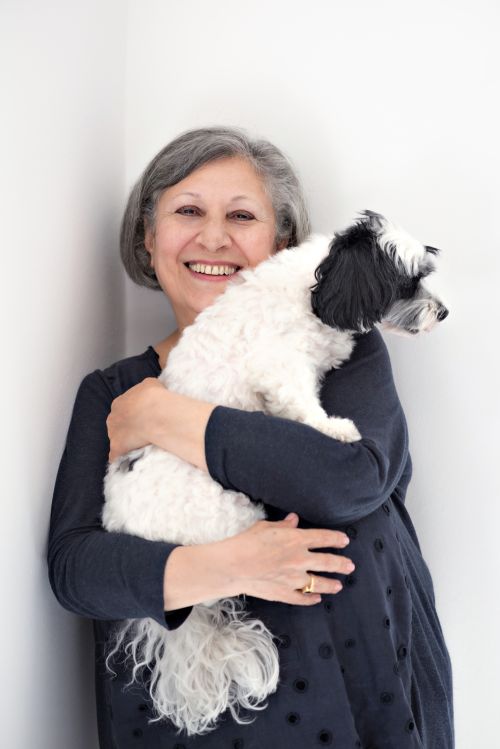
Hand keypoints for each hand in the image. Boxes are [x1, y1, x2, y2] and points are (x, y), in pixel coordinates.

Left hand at [106, 377, 166, 461]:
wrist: (154, 412)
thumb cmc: (153, 396)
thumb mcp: (151, 384)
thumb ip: (147, 389)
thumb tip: (150, 390)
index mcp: (119, 403)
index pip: (123, 410)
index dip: (133, 415)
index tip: (143, 418)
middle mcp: (113, 418)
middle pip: (118, 426)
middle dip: (128, 429)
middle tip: (142, 433)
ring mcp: (113, 434)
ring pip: (117, 441)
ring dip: (126, 444)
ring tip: (140, 447)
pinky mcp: (117, 448)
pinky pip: (116, 456)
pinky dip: (121, 459)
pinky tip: (128, 464)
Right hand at [225, 512, 353, 604]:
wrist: (234, 565)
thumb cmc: (247, 542)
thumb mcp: (266, 526)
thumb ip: (283, 525)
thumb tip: (294, 520)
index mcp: (296, 539)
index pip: (323, 538)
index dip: (336, 539)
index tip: (345, 541)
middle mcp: (300, 559)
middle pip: (328, 562)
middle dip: (342, 564)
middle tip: (350, 566)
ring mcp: (294, 578)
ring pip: (319, 583)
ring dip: (331, 584)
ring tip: (339, 585)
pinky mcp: (285, 593)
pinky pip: (303, 598)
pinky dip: (311, 599)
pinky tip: (317, 599)